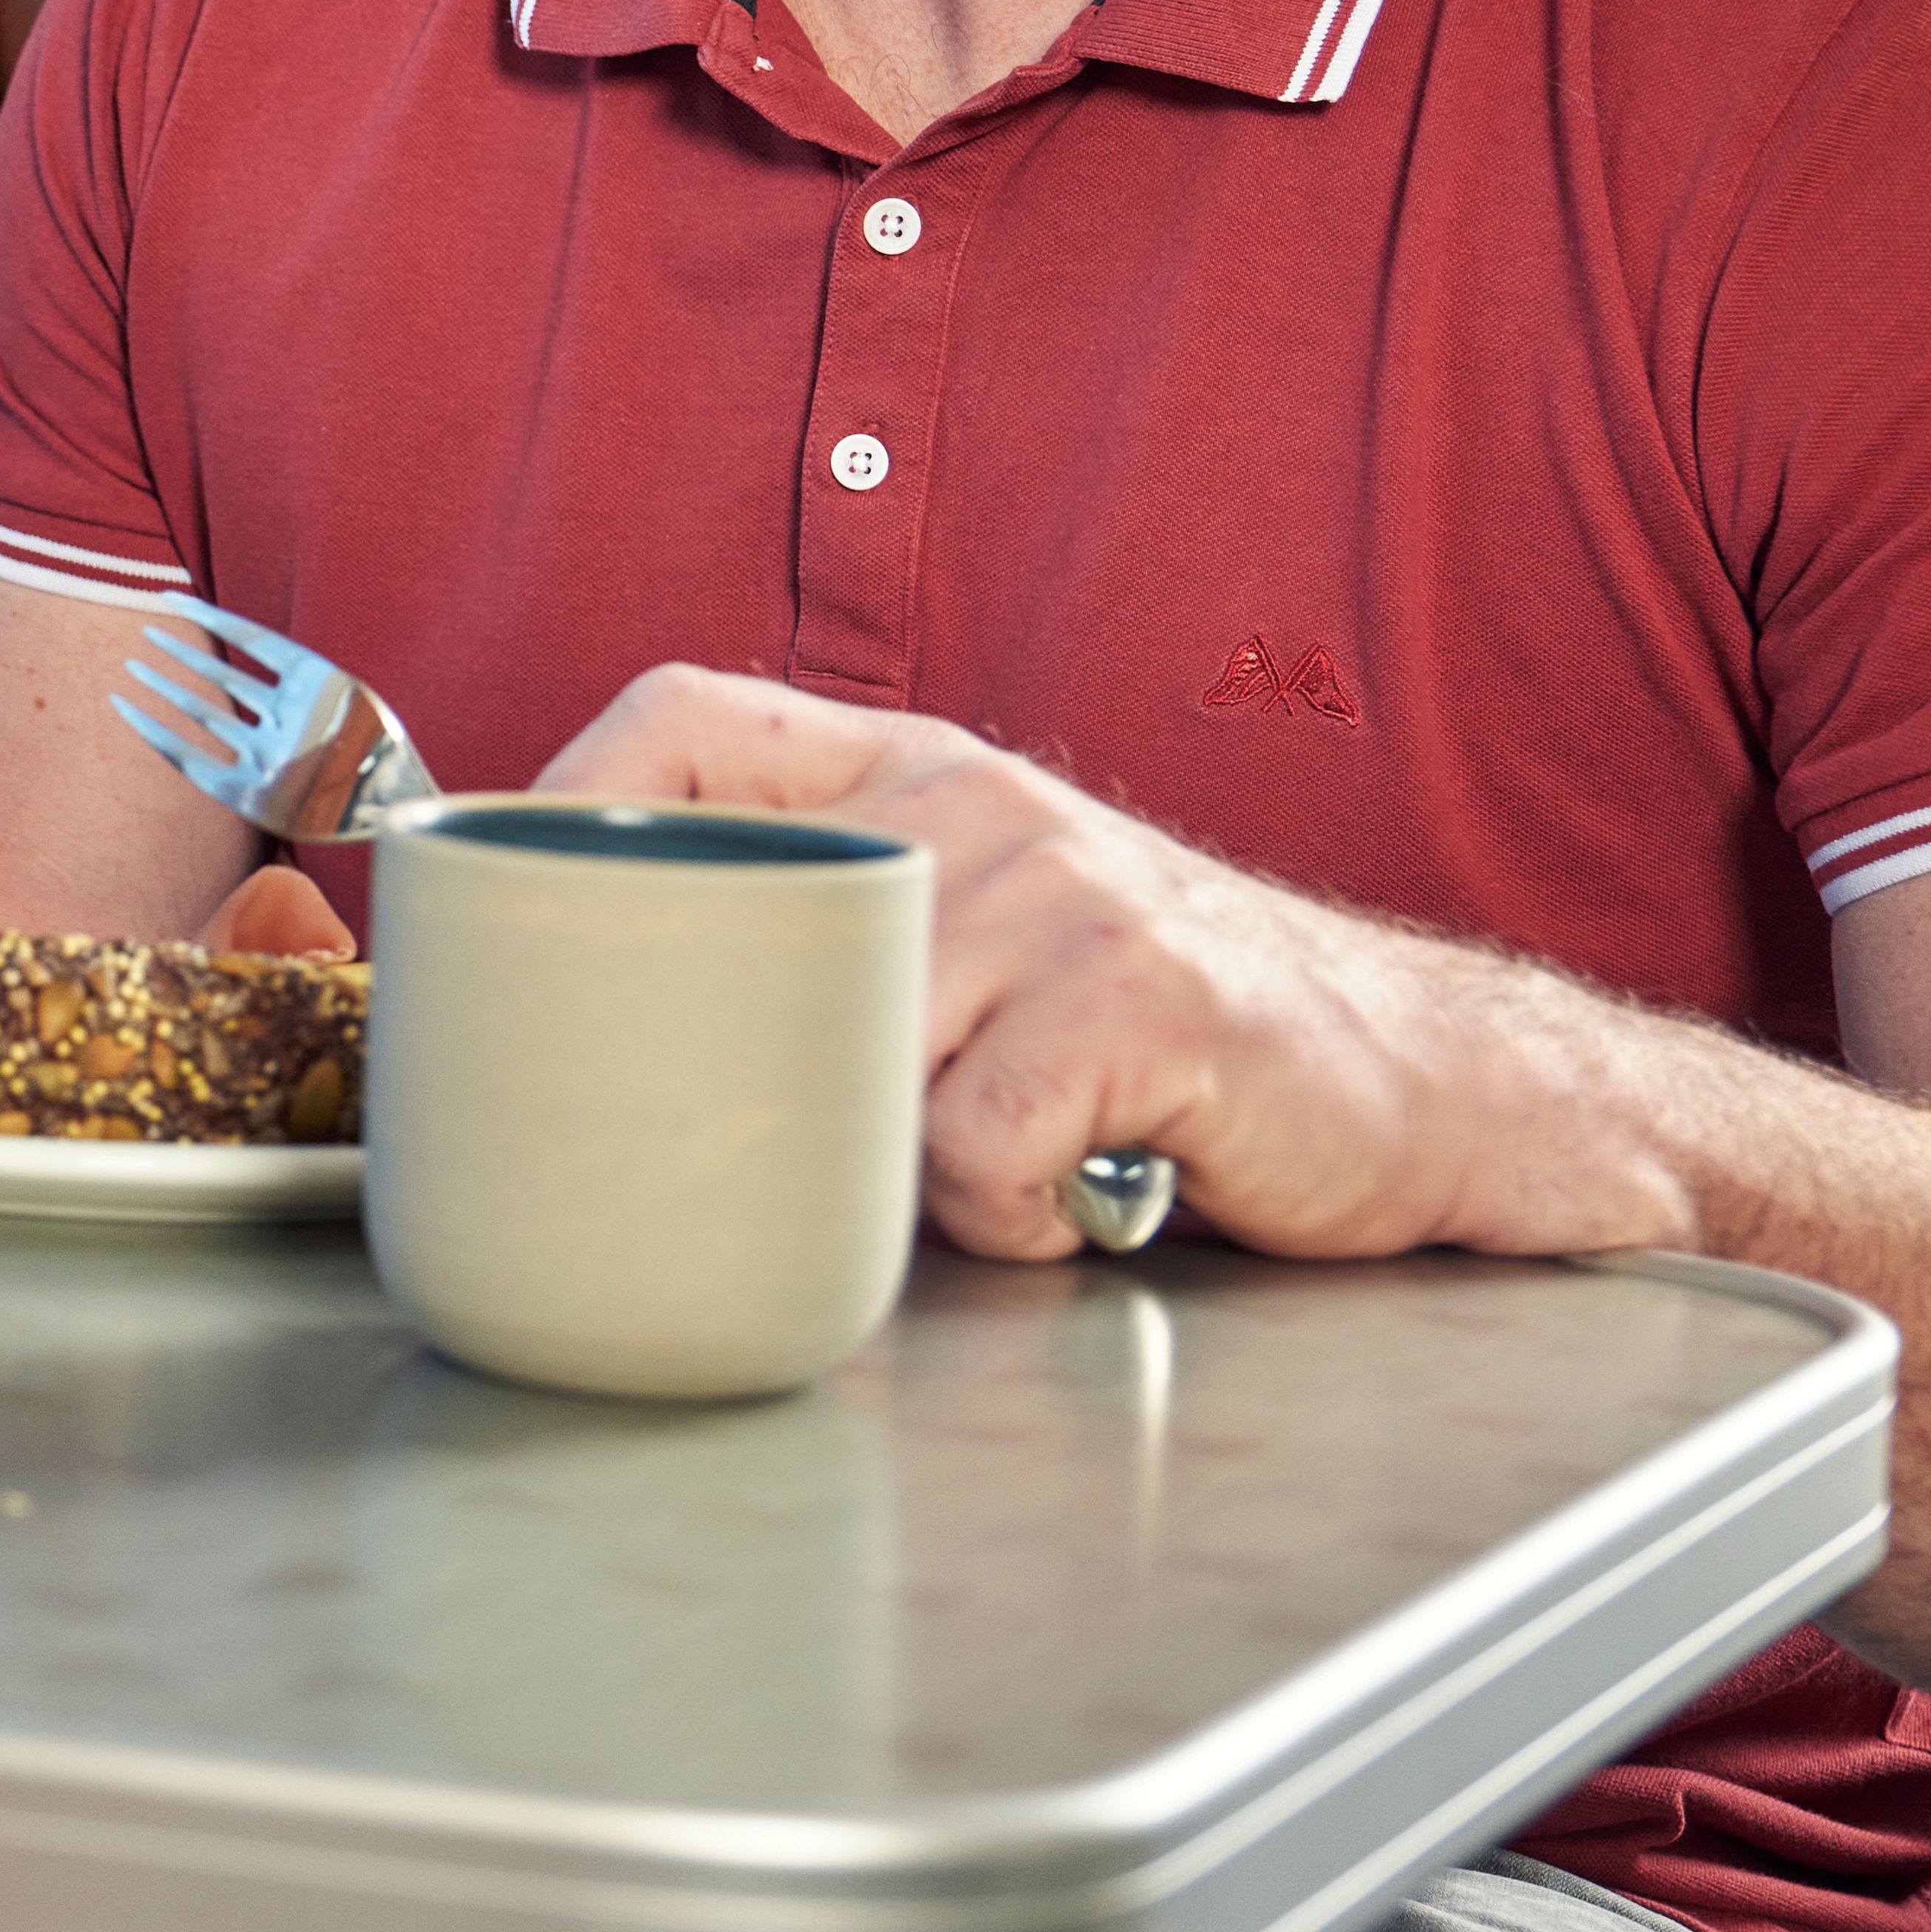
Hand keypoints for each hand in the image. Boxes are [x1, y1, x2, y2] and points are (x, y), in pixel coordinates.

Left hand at [532, 664, 1671, 1263]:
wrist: (1431, 1084)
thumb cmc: (1163, 1036)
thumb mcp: (979, 941)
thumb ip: (830, 945)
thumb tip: (592, 1026)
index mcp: (909, 769)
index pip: (678, 716)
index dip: (564, 797)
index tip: (500, 907)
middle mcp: (973, 800)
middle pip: (739, 920)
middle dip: (712, 1050)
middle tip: (729, 1138)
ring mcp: (1062, 891)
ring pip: (851, 1056)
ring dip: (891, 1158)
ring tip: (974, 1169)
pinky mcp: (1143, 998)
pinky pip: (972, 1146)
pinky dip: (999, 1215)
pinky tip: (1070, 1200)